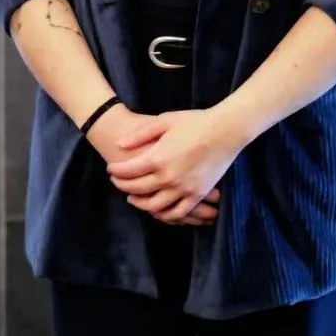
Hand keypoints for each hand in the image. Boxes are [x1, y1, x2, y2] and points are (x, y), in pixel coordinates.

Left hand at [87, 104, 218, 226]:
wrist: (226, 130)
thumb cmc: (195, 122)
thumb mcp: (165, 121)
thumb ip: (141, 134)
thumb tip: (120, 144)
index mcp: (158, 158)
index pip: (128, 171)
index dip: (116, 171)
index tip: (110, 169)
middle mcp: (168, 177)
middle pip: (138, 189)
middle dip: (123, 186)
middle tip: (116, 182)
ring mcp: (183, 188)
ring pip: (154, 206)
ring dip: (140, 203)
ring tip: (132, 198)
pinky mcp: (197, 194)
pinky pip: (177, 212)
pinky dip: (164, 214)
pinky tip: (157, 210)